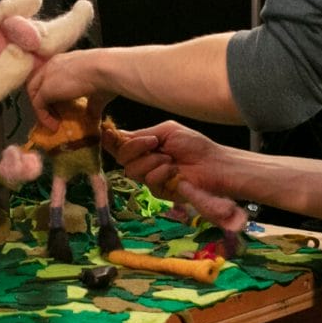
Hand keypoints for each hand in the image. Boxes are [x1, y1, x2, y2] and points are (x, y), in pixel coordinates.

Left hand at [27, 49, 105, 129]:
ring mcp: (46, 76)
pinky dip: (43, 117)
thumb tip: (94, 117)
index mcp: (64, 61)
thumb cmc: (107, 75)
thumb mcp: (97, 90)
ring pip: (34, 93)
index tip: (59, 105)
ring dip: (42, 110)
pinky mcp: (45, 89)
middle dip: (42, 100)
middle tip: (52, 114)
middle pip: (36, 83)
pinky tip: (53, 125)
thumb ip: (91, 104)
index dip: (51, 92)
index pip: (48, 76)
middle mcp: (52, 65)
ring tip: (53, 122)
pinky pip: (38, 105)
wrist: (105, 69)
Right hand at [105, 120, 232, 200]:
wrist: (213, 163)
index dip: (110, 140)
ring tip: (170, 159)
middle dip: (135, 148)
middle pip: (120, 158)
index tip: (109, 134)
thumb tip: (114, 134)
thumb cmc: (194, 145)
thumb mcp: (166, 131)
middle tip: (154, 143)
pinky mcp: (158, 192)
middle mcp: (143, 162)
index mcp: (143, 146)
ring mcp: (149, 178)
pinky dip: (161, 172)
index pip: (118, 144)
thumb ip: (139, 134)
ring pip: (132, 170)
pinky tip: (174, 171)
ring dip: (152, 161)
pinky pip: (148, 181)